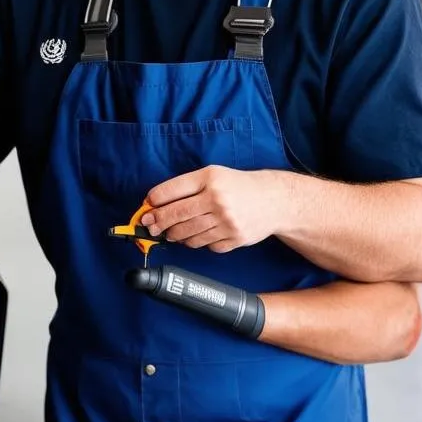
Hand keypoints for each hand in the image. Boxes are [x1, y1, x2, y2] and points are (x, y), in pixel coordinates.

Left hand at [141, 166, 288, 253]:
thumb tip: (155, 203)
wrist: (274, 200)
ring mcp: (226, 222)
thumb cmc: (238, 186)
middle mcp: (217, 200)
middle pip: (176, 216)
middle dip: (158, 223)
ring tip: (170, 233)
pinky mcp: (234, 239)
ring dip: (174, 236)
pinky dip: (195, 243)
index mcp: (209, 179)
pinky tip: (194, 237)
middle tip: (150, 226)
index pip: (171, 192)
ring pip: (187, 235)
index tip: (146, 208)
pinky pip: (205, 246)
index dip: (153, 202)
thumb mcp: (213, 175)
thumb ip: (185, 187)